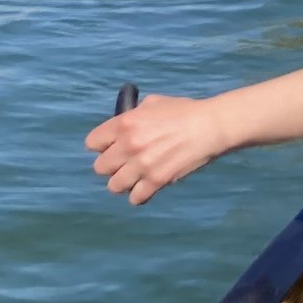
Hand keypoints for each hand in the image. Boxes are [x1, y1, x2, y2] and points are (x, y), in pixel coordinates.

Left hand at [87, 93, 232, 203]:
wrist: (209, 126)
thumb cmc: (184, 111)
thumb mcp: (153, 104)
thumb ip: (134, 115)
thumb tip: (123, 125)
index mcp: (125, 123)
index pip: (92, 143)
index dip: (102, 146)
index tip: (110, 148)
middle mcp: (128, 144)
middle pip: (100, 167)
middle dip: (111, 166)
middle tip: (123, 164)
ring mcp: (142, 165)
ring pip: (114, 186)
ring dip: (122, 183)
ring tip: (133, 178)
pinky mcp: (157, 181)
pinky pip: (136, 198)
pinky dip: (139, 196)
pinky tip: (145, 189)